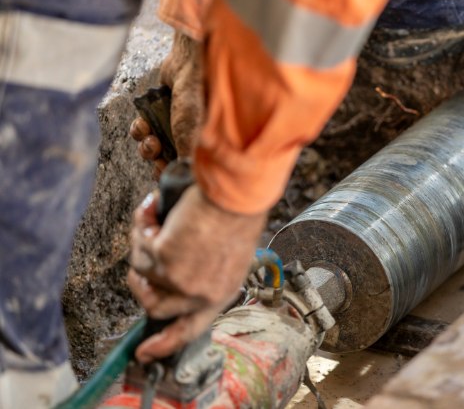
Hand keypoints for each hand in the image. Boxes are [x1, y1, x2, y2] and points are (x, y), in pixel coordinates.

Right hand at [128, 185, 264, 362]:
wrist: (237, 195)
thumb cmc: (239, 214)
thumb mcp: (231, 255)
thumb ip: (207, 272)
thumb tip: (179, 272)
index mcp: (221, 294)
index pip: (189, 330)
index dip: (164, 344)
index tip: (144, 352)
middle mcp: (199, 294)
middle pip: (154, 305)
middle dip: (141, 282)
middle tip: (143, 253)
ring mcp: (179, 280)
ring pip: (141, 271)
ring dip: (143, 244)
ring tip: (156, 219)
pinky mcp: (163, 259)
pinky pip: (140, 245)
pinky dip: (144, 224)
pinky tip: (155, 208)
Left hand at [130, 32, 203, 178]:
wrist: (190, 65)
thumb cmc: (197, 101)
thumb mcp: (192, 136)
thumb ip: (184, 161)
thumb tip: (177, 181)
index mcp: (202, 147)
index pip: (184, 171)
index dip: (170, 174)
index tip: (163, 170)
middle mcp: (189, 139)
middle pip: (166, 162)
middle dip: (156, 159)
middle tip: (155, 152)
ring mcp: (172, 126)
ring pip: (152, 147)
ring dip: (146, 145)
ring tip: (149, 137)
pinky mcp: (158, 113)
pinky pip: (142, 130)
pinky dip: (139, 129)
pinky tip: (142, 123)